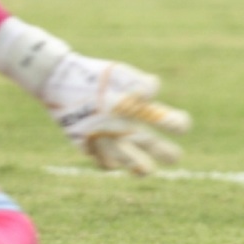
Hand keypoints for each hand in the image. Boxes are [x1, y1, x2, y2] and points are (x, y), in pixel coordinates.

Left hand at [39, 53, 192, 174]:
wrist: (65, 83)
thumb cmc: (96, 77)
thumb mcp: (119, 74)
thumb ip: (138, 81)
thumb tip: (151, 94)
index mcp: (143, 110)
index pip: (170, 122)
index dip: (178, 124)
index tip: (179, 125)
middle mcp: (131, 129)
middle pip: (157, 147)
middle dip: (168, 153)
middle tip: (174, 156)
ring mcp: (113, 140)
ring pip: (133, 160)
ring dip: (139, 163)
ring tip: (147, 168)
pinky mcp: (93, 148)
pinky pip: (105, 163)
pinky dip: (109, 160)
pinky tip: (105, 148)